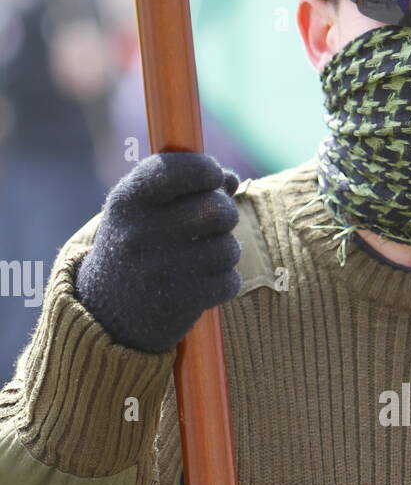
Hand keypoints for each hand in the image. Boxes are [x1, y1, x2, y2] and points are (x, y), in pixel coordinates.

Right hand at [74, 151, 241, 352]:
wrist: (106, 315)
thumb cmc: (135, 249)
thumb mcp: (142, 211)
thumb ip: (184, 188)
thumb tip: (230, 180)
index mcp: (127, 201)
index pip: (175, 169)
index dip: (206, 169)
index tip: (215, 177)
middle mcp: (139, 233)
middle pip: (215, 209)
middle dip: (226, 213)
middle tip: (217, 222)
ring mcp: (159, 269)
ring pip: (227, 248)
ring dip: (227, 251)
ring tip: (208, 256)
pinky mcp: (178, 302)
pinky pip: (229, 281)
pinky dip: (226, 282)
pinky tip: (208, 283)